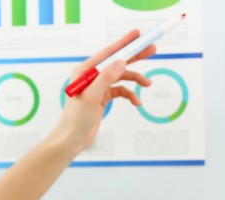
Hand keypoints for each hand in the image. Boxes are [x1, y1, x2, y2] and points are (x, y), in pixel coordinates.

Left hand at [55, 29, 156, 152]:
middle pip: (116, 62)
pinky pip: (120, 91)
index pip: (107, 53)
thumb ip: (106, 78)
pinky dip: (129, 95)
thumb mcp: (92, 97)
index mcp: (84, 72)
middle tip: (152, 49)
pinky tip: (136, 103)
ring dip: (135, 79)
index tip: (137, 34)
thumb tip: (121, 61)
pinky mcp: (102, 98)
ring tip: (148, 84)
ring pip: (121, 77)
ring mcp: (97, 87)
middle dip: (134, 56)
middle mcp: (90, 76)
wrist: (72, 139)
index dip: (123, 43)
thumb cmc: (76, 118)